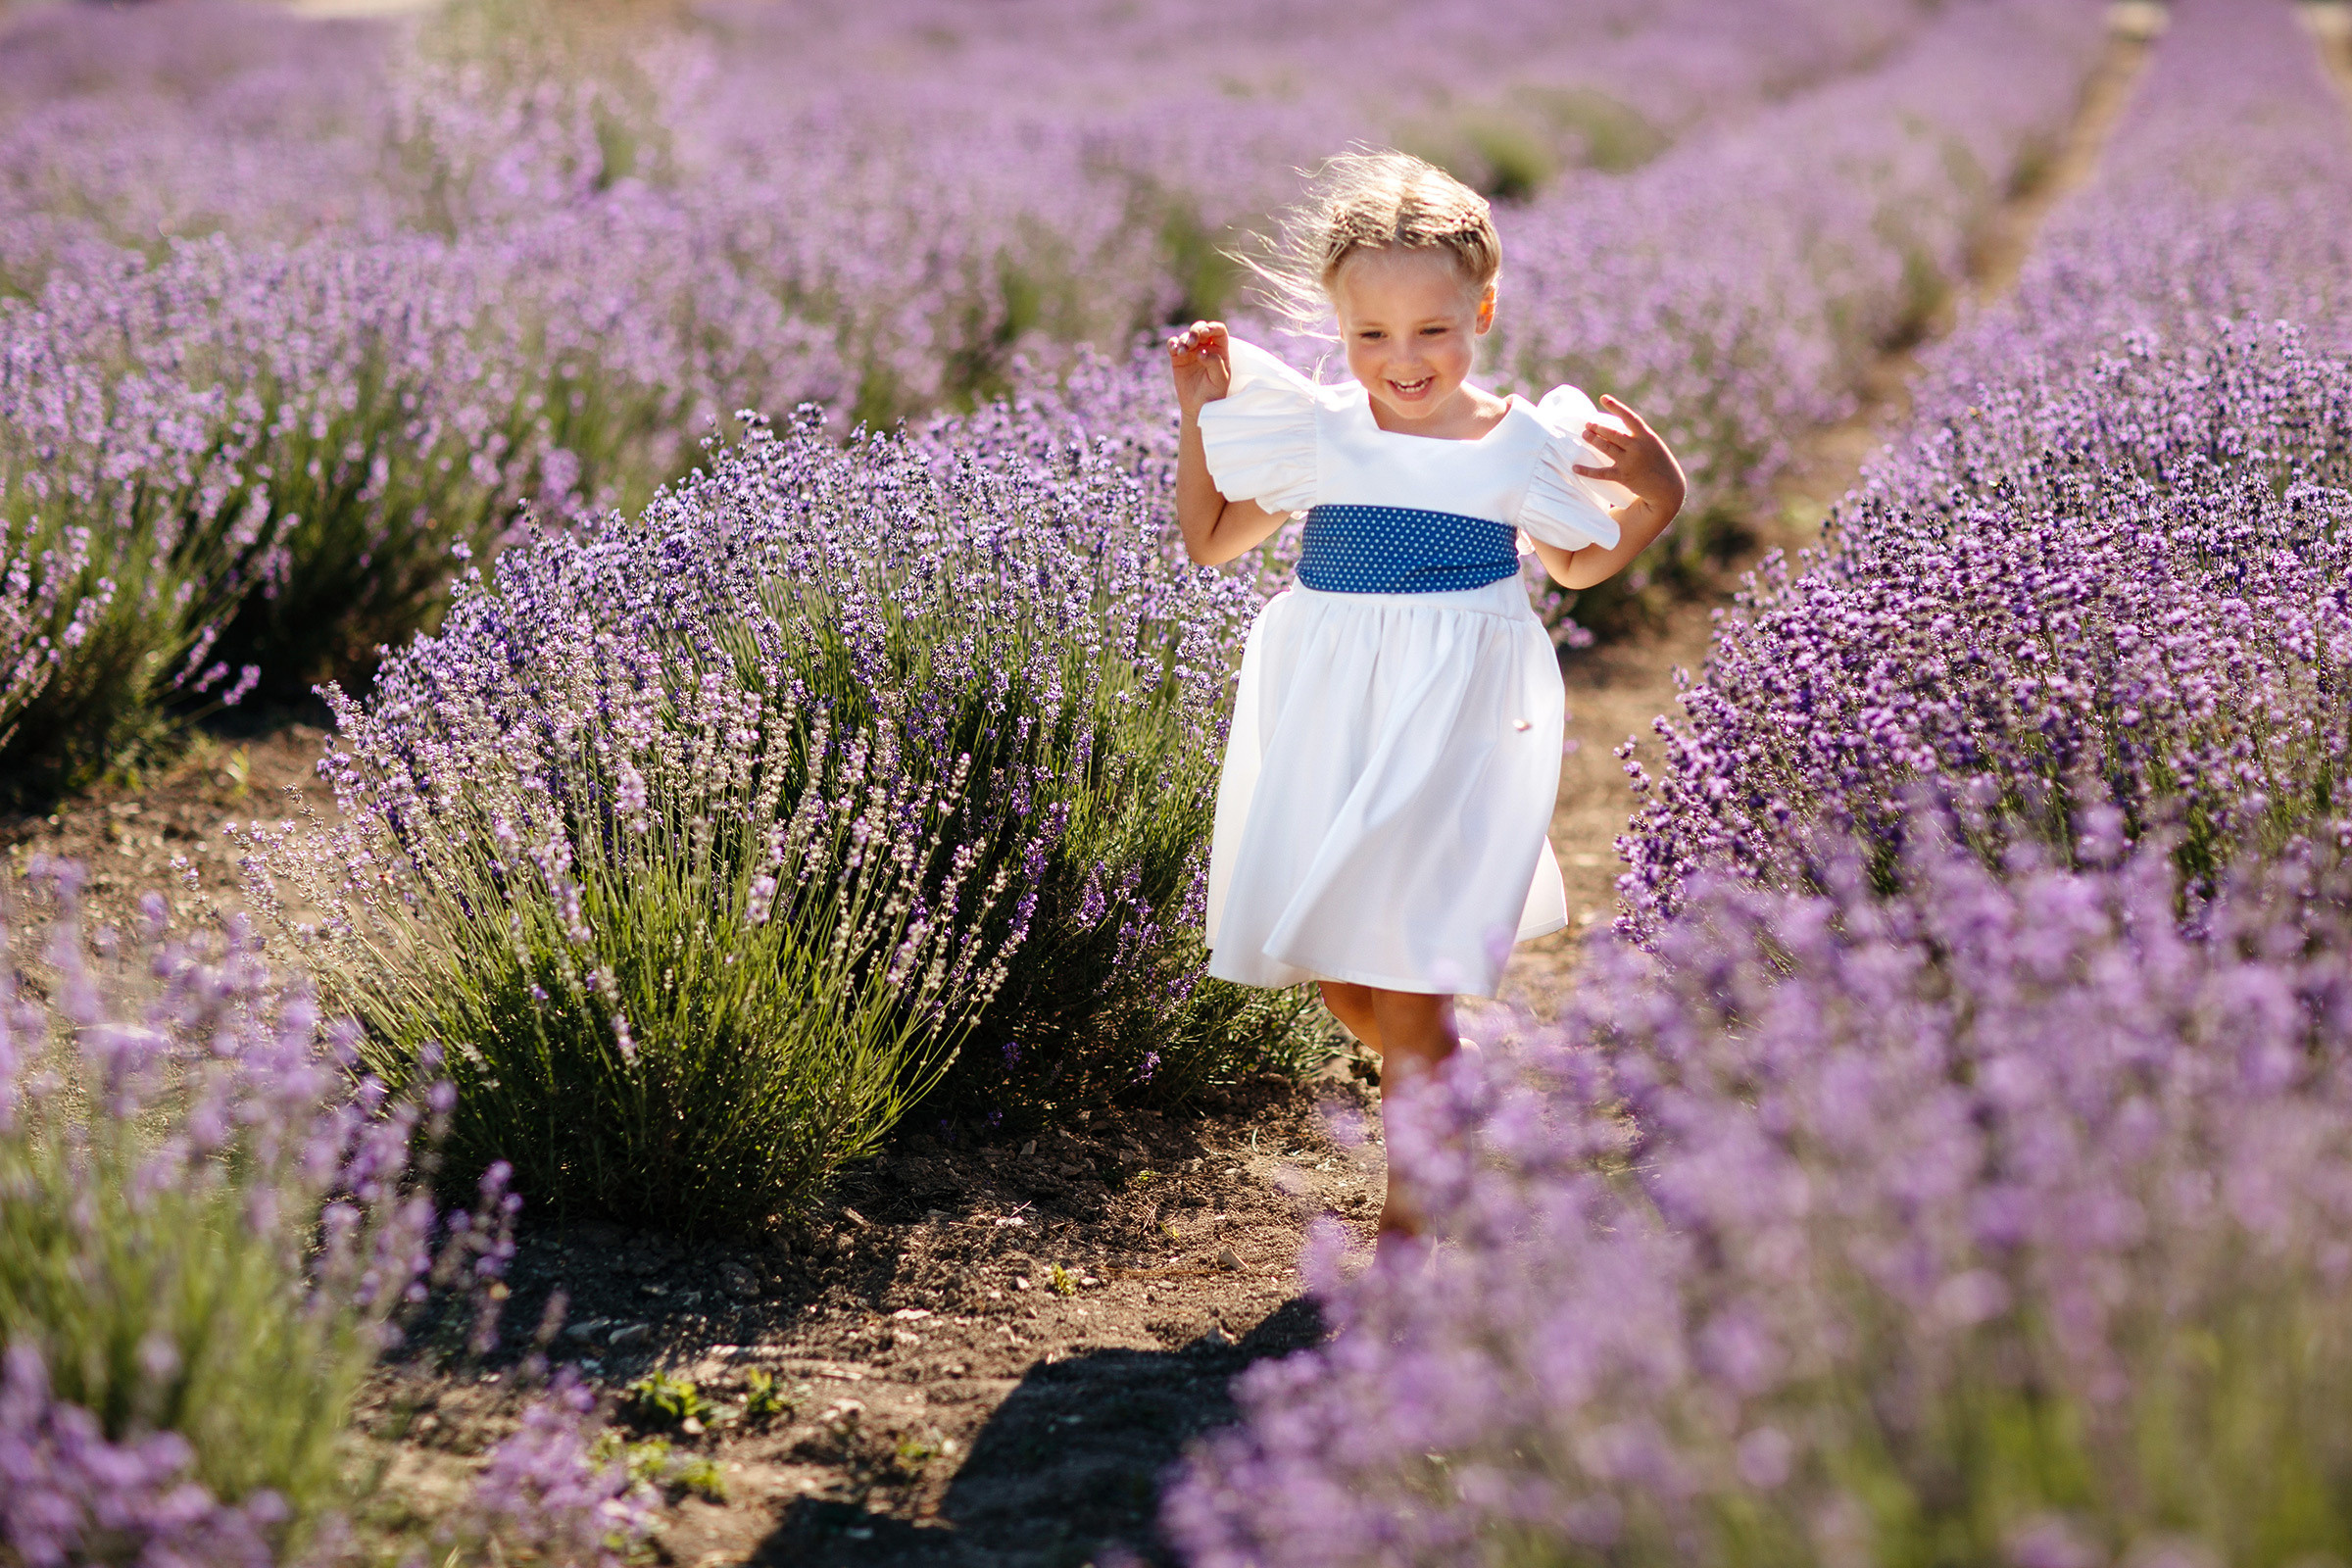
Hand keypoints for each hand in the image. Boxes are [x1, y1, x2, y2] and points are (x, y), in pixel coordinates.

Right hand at [1168, 320, 1232, 417]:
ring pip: (1186, 335)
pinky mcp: (1178, 358)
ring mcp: (1191, 351)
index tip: (1206, 333)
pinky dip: (1172, 344)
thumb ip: (1215, 364)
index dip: (1212, 327)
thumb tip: (1202, 352)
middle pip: (1200, 328)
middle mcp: (1205, 347)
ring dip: (1183, 340)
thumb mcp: (1220, 380)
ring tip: (1183, 352)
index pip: (1219, 331)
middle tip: (1192, 343)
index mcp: (1220, 350)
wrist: (1198, 406)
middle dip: (1195, 331)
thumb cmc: (1213, 394)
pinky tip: (1174, 350)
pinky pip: (1173, 344)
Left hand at [1574, 395, 1685, 513]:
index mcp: (1647, 436)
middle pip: (1613, 433)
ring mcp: (1630, 462)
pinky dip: (1587, 470)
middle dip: (1598, 427)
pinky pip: (1602, 473)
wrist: (1668, 488)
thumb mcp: (1653, 445)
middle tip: (1588, 424)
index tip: (1603, 398)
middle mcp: (1638, 447)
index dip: (1616, 407)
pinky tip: (1575, 467)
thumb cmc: (1659, 463)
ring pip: (1606, 448)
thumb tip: (1612, 431)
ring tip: (1584, 435)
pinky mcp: (1624, 477)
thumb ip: (1637, 437)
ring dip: (1593, 440)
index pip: (1630, 418)